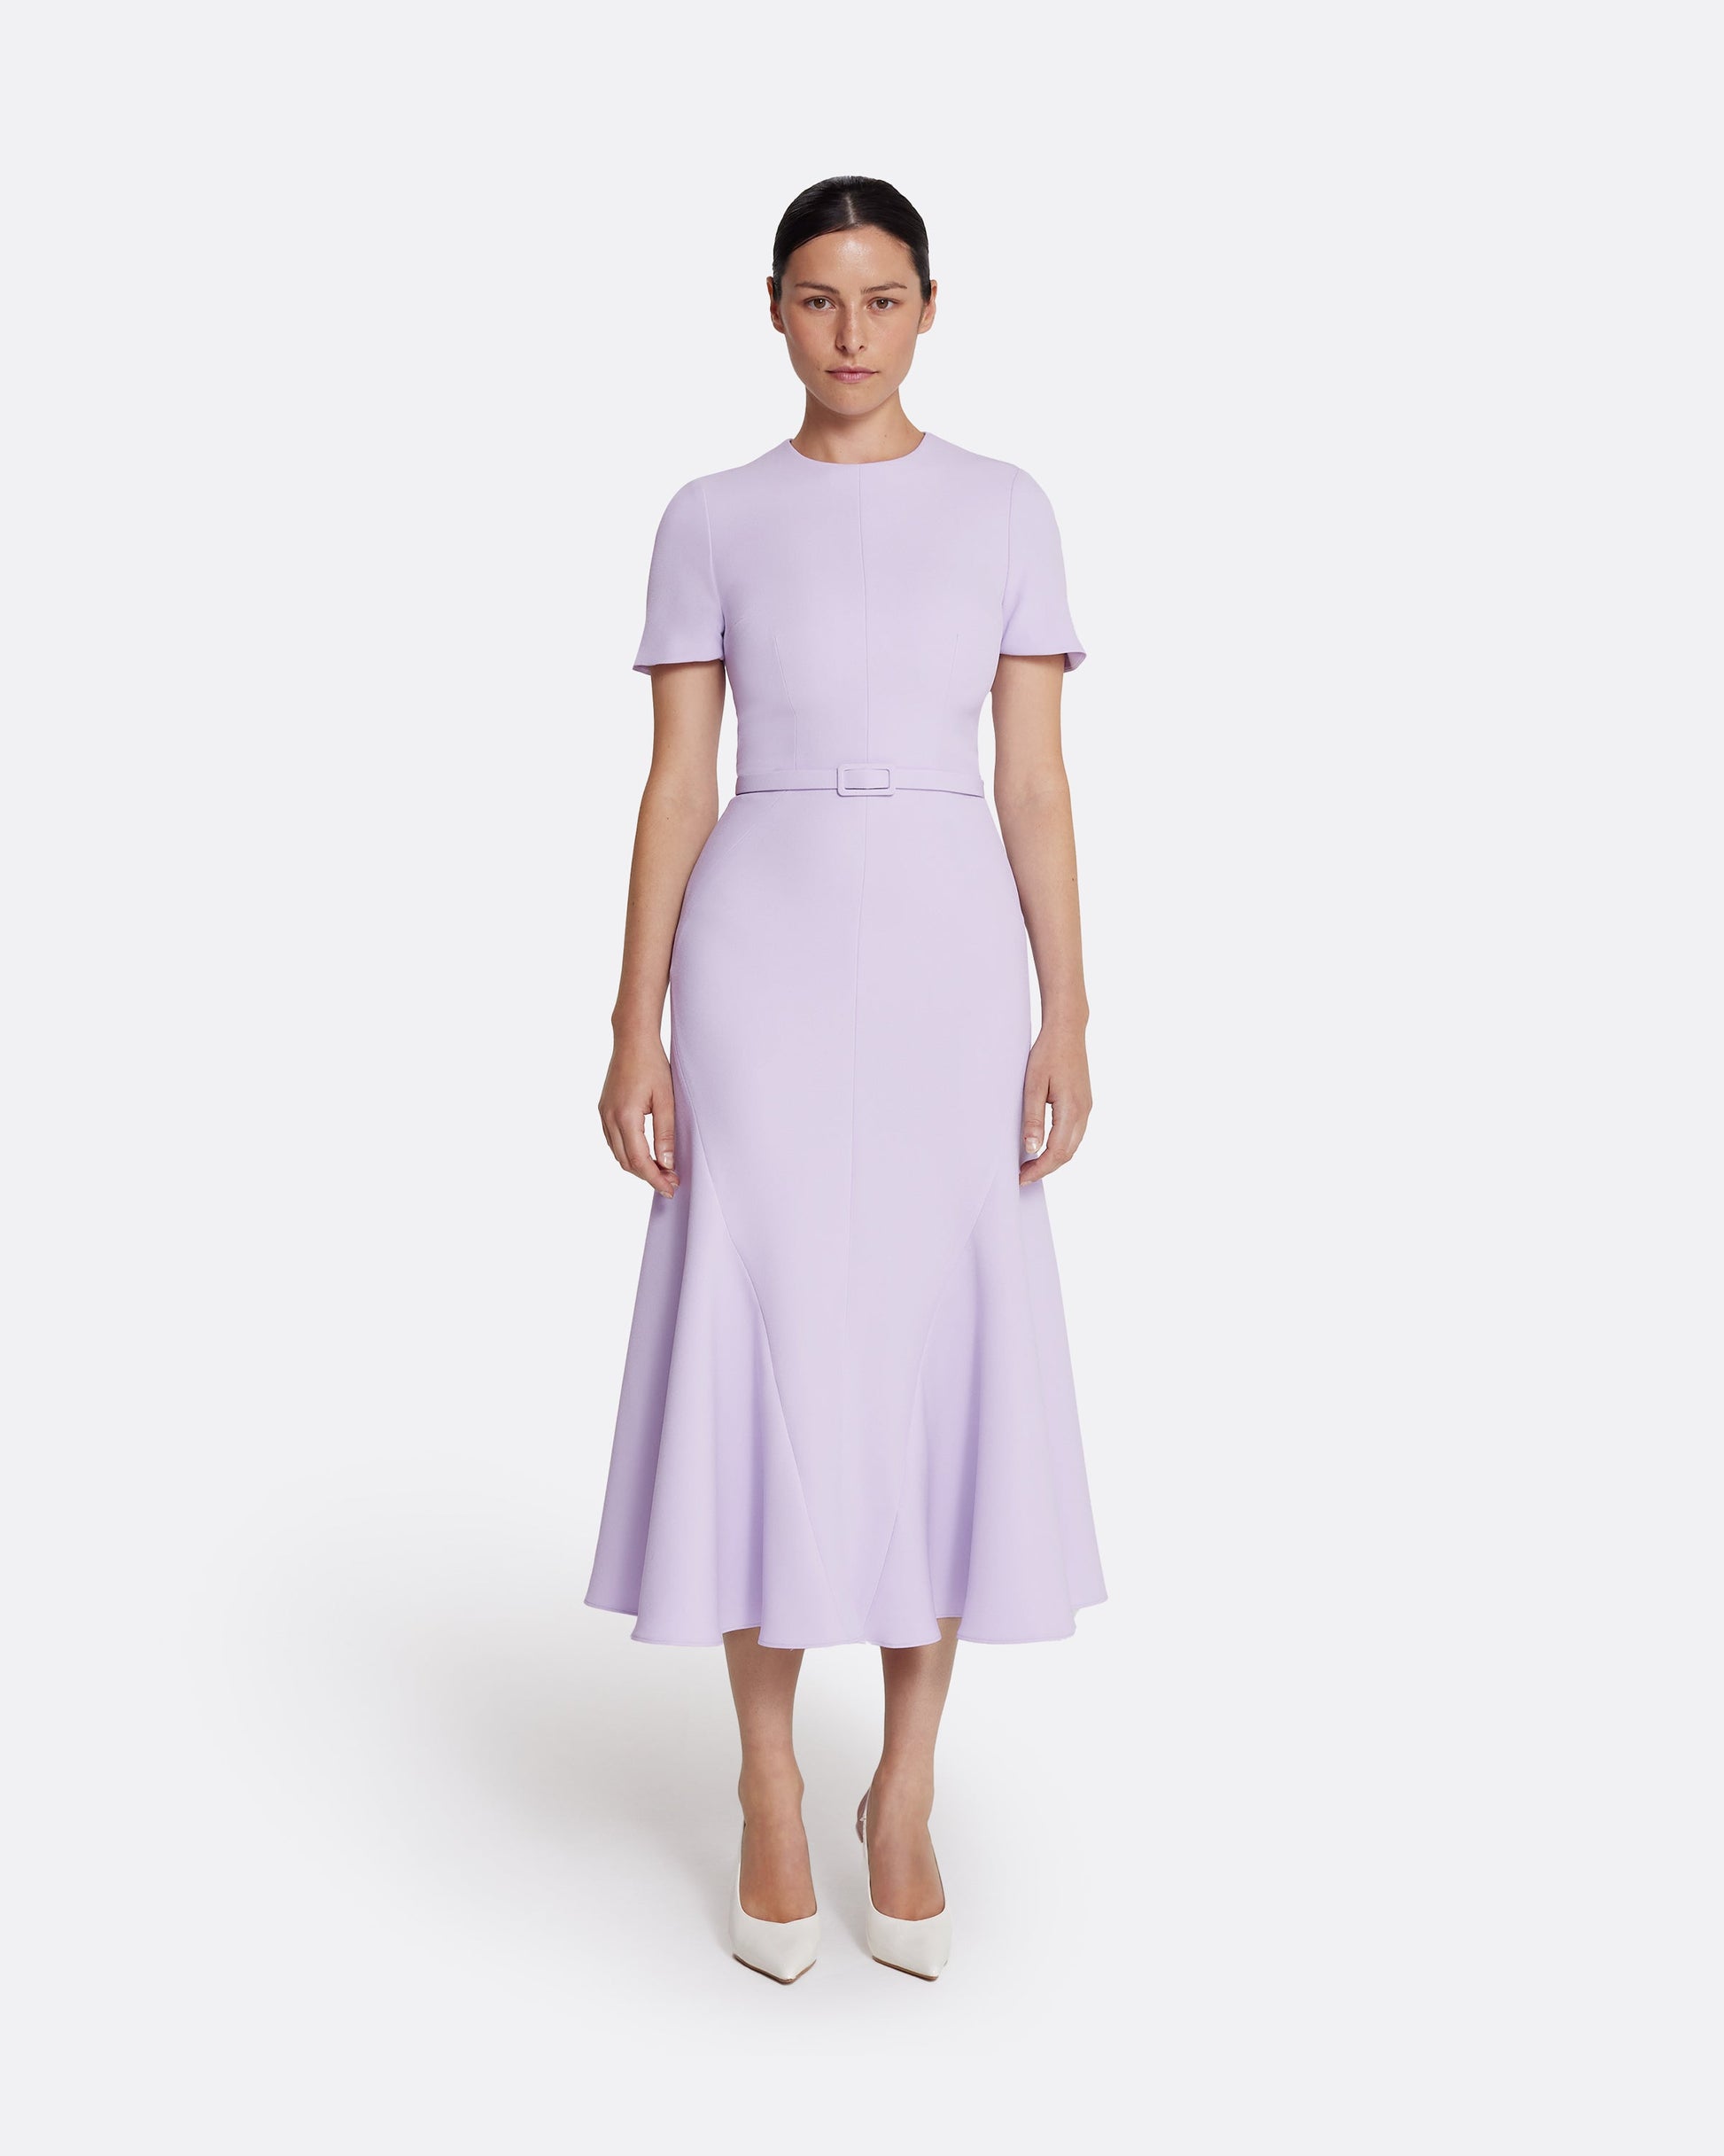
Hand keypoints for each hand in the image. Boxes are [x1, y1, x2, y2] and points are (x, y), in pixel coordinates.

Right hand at [599, 1033, 678, 1197]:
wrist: (632, 1040)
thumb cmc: (652, 1065)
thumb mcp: (666, 1100)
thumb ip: (665, 1134)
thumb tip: (666, 1164)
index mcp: (625, 1116)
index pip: (639, 1160)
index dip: (655, 1178)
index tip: (671, 1188)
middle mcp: (609, 1118)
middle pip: (626, 1161)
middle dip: (648, 1176)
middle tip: (671, 1182)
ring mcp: (603, 1114)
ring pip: (618, 1153)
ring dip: (638, 1166)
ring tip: (661, 1170)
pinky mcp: (604, 1109)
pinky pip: (613, 1140)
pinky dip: (628, 1152)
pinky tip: (645, 1153)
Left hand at [1020, 1022, 1090, 1184]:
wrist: (1067, 1030)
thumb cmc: (1048, 1054)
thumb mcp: (1033, 1085)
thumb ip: (1033, 1118)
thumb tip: (1031, 1148)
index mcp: (1072, 1109)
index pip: (1057, 1152)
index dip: (1040, 1169)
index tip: (1022, 1177)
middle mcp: (1084, 1112)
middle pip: (1068, 1153)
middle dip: (1046, 1168)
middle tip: (1023, 1176)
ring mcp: (1086, 1108)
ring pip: (1073, 1145)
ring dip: (1054, 1159)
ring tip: (1031, 1164)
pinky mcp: (1084, 1103)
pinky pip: (1075, 1133)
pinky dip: (1061, 1146)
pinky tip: (1045, 1145)